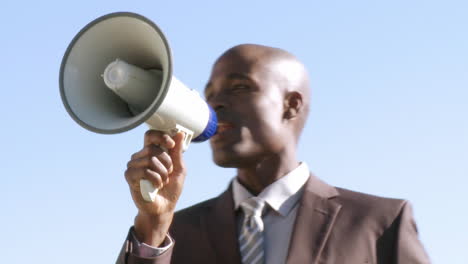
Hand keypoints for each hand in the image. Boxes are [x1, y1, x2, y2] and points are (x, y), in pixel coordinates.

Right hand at [125, 130, 186, 245]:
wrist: (164, 208)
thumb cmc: (171, 188)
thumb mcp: (179, 168)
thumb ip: (178, 152)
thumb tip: (180, 134)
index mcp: (152, 152)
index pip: (151, 135)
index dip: (161, 137)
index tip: (171, 145)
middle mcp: (141, 157)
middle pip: (153, 148)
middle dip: (167, 162)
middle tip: (168, 174)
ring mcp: (134, 166)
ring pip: (150, 159)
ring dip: (162, 173)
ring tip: (162, 182)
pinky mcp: (130, 177)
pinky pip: (144, 171)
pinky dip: (155, 179)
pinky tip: (156, 186)